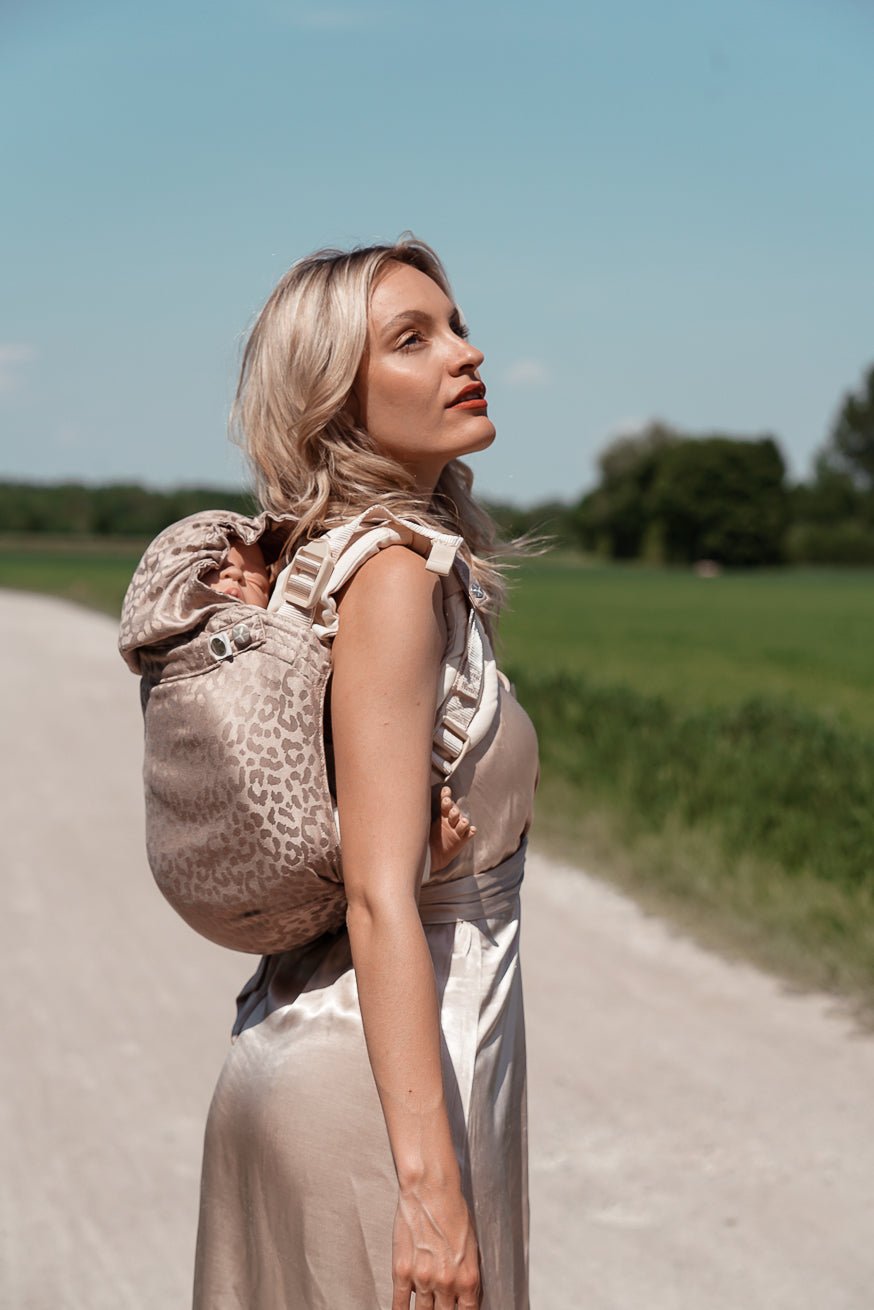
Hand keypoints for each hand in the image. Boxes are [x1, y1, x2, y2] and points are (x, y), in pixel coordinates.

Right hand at [391, 1182, 480, 1308]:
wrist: (431, 1190)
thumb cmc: (453, 1210)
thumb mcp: (472, 1245)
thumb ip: (466, 1273)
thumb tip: (462, 1292)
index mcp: (468, 1278)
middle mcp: (447, 1283)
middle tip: (440, 1308)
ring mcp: (423, 1279)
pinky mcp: (402, 1272)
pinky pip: (400, 1303)